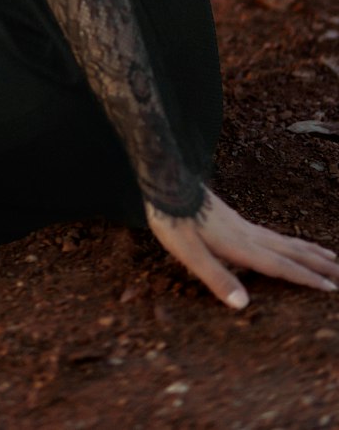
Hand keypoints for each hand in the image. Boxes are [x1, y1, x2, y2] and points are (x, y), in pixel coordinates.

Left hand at [146, 186, 338, 308]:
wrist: (167, 184)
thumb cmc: (174, 221)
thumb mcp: (189, 254)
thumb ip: (216, 278)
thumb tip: (243, 305)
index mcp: (241, 247)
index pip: (280, 266)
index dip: (305, 278)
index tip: (331, 288)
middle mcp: (248, 235)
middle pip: (290, 251)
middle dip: (317, 264)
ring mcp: (243, 226)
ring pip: (284, 240)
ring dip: (308, 250)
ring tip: (329, 255)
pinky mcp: (235, 221)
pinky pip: (273, 234)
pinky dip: (290, 242)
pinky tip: (287, 244)